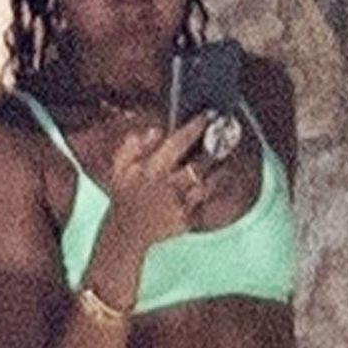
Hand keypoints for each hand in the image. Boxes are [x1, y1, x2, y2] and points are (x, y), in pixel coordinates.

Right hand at [101, 111, 218, 251]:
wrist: (126, 232)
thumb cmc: (125, 194)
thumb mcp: (120, 168)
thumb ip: (133, 145)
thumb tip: (156, 130)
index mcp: (151, 169)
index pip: (177, 142)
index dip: (195, 127)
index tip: (209, 115)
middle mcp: (167, 185)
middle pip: (199, 163)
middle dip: (215, 148)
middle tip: (227, 135)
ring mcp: (178, 204)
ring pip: (207, 183)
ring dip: (220, 170)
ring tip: (228, 160)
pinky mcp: (185, 220)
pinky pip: (204, 202)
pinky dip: (212, 191)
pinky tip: (219, 181)